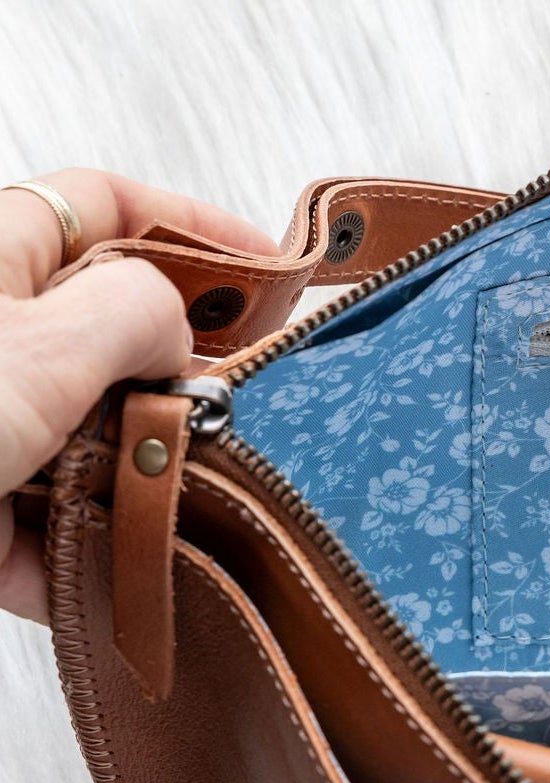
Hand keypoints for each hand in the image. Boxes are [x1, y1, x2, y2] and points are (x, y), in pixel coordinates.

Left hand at [0, 170, 276, 621]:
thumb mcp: (42, 348)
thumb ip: (138, 317)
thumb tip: (181, 333)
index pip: (108, 205)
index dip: (199, 227)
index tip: (276, 272)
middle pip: (112, 336)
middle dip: (176, 383)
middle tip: (228, 415)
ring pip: (90, 442)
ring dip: (137, 481)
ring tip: (172, 508)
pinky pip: (45, 528)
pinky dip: (80, 557)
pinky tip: (104, 577)